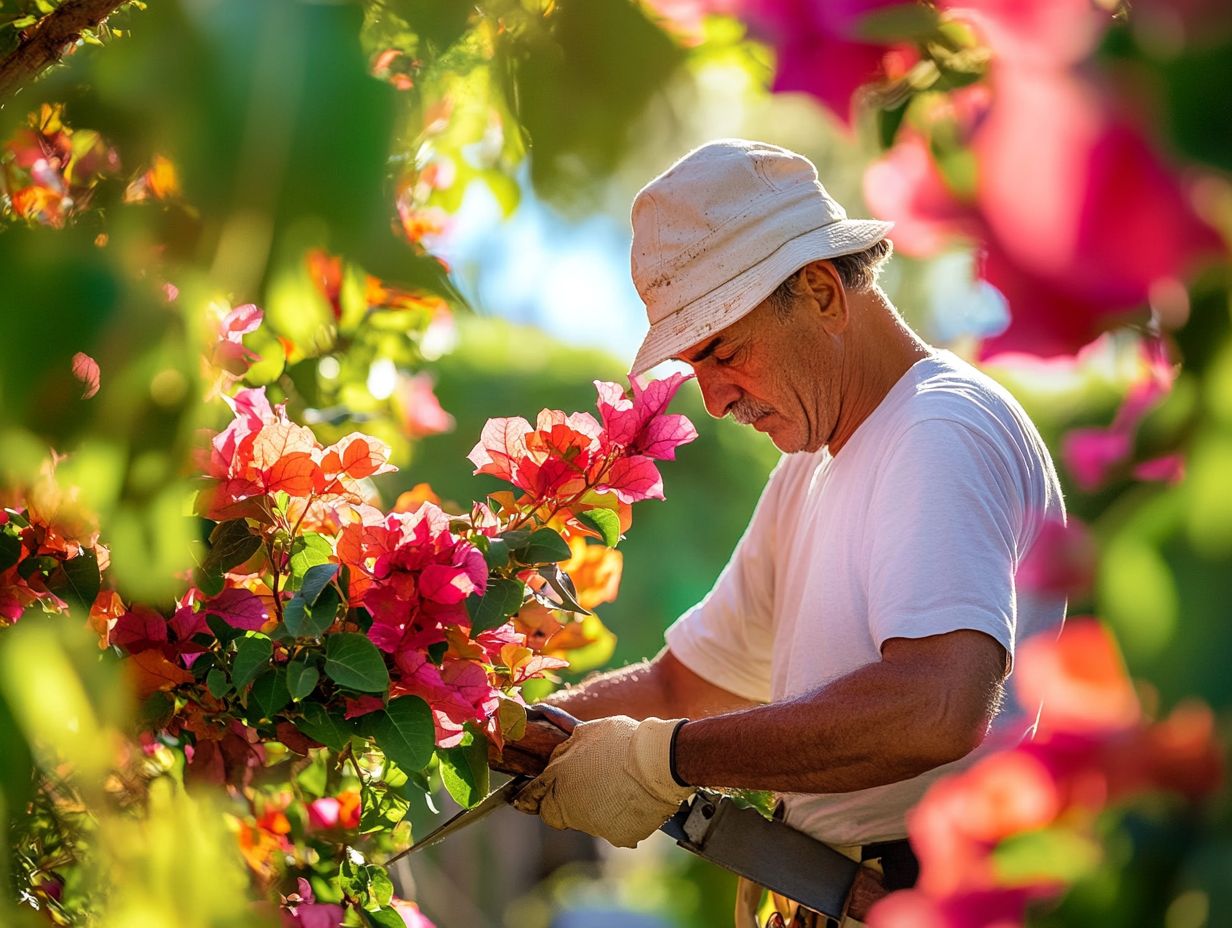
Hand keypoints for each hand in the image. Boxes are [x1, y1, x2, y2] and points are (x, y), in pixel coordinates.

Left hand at [512, 715, 692, 847]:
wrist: (660, 762)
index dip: (529, 797)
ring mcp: (594, 825)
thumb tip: (549, 744)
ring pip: (586, 820)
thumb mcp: (586, 732)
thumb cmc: (622, 741)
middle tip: (584, 787)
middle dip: (564, 802)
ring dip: (594, 807)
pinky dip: (619, 817)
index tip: (525, 799)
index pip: (532, 797)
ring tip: (616, 786)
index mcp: (558, 780)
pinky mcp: (617, 837)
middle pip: (557, 813)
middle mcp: (570, 808)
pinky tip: (631, 798)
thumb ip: (564, 746)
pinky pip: (613, 828)